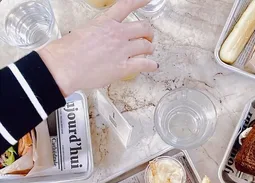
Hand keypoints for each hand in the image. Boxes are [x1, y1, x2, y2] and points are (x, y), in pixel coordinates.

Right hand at [39, 0, 156, 96]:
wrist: (65, 66)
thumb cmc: (67, 51)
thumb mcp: (83, 32)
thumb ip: (97, 34)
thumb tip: (100, 43)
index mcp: (105, 22)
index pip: (126, 6)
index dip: (140, 1)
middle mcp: (117, 34)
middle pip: (143, 28)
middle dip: (148, 33)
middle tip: (148, 37)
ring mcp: (122, 50)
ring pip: (146, 46)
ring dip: (149, 48)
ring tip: (149, 51)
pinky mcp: (124, 67)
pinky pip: (144, 64)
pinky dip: (151, 65)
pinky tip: (153, 66)